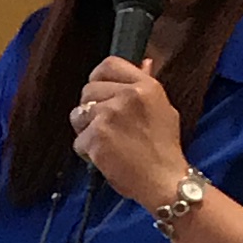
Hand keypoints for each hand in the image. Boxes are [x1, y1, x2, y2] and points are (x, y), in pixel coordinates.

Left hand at [71, 53, 189, 209]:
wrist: (164, 180)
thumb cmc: (164, 148)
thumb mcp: (164, 108)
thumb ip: (147, 84)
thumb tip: (144, 62)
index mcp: (145, 86)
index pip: (109, 65)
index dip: (98, 78)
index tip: (98, 91)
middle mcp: (127, 96)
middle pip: (88, 90)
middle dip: (90, 108)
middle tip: (104, 126)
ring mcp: (109, 116)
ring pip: (78, 114)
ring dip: (85, 130)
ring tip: (105, 142)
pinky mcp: (97, 137)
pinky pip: (78, 140)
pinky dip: (86, 152)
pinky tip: (103, 157)